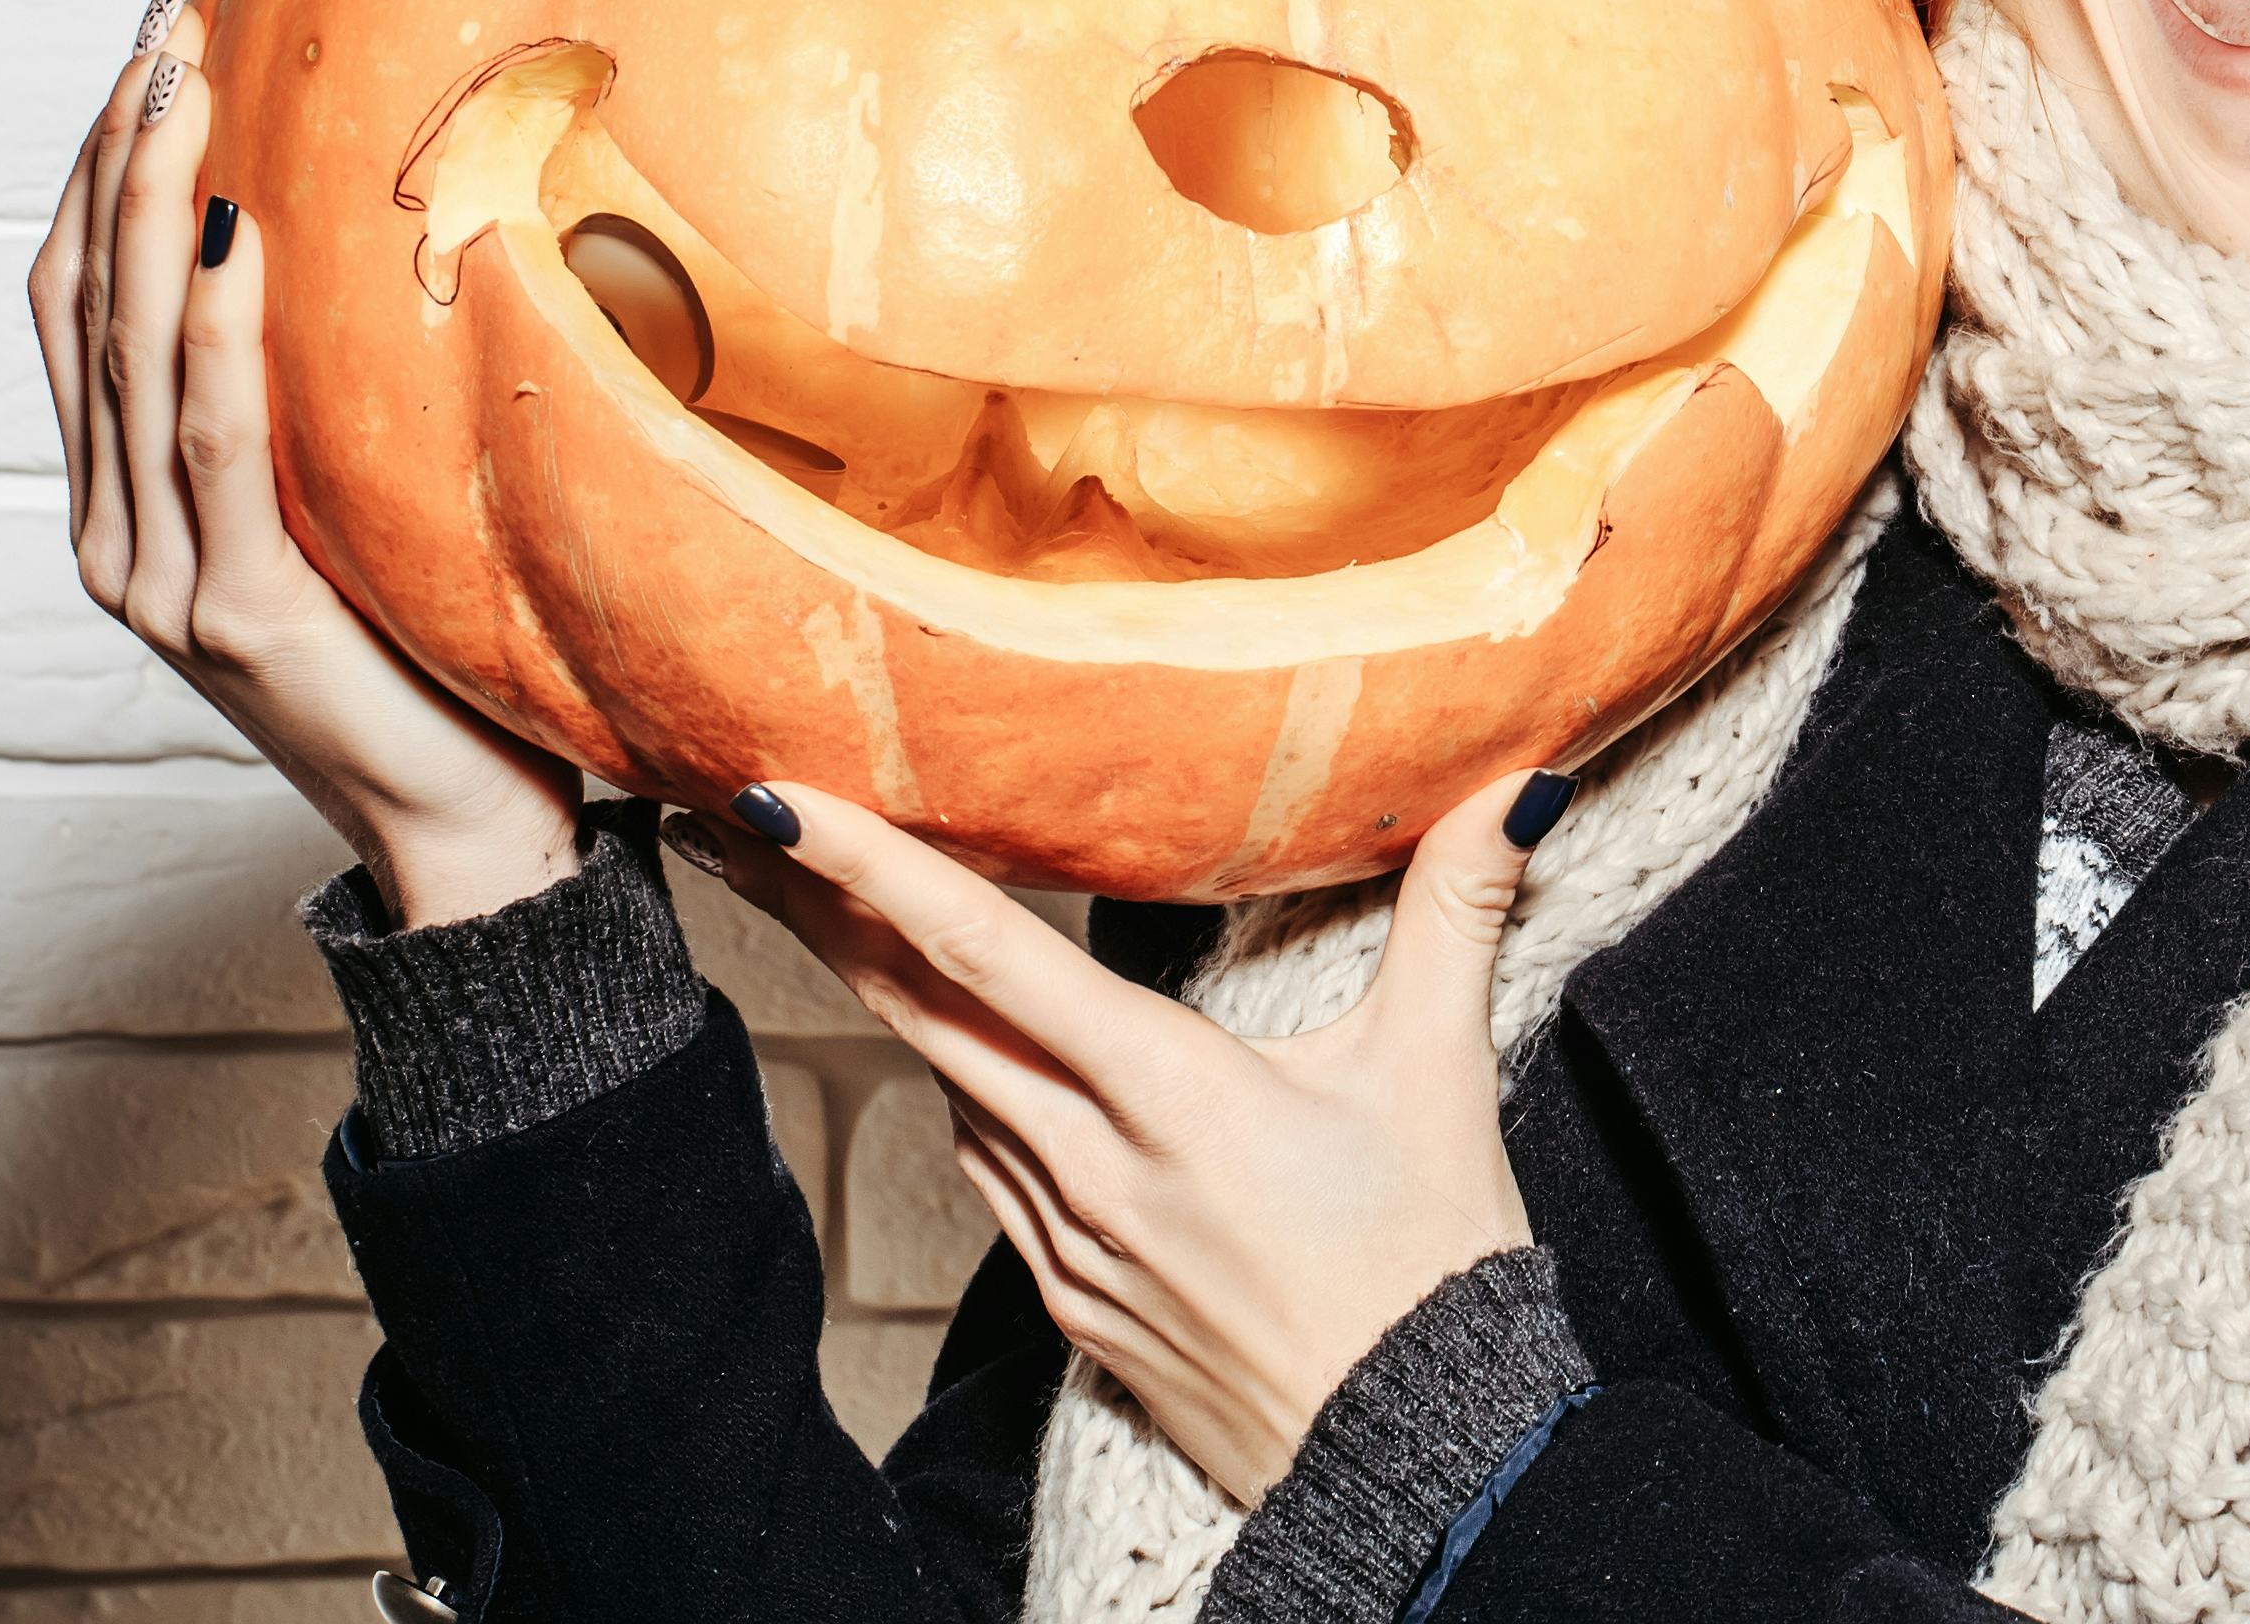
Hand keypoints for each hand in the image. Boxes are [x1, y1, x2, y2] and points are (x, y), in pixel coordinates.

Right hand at [29, 0, 584, 928]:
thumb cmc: (422, 655)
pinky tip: (236, 236)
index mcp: (120, 507)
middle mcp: (114, 539)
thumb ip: (294, 409)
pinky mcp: (231, 613)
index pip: (74, 308)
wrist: (465, 828)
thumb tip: (331, 239)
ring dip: (151, 202)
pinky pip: (210, 445)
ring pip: (128, 355)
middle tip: (160, 27)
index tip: (143, 53)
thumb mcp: (335, 505)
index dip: (93, 174)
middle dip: (113, 154)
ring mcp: (158, 580)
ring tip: (178, 83)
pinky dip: (214, 332)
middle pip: (84, 308)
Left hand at [681, 771, 1551, 1502]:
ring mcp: (1069, 1243)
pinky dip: (964, 1096)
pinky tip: (963, 1058)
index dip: (869, 867)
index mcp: (1166, 1096)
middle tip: (735, 815)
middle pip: (918, 1010)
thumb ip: (1457, 914)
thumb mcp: (1443, 1076)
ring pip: (946, 1088)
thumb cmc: (1435, 1270)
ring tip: (825, 906)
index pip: (981, 952)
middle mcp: (1091, 1167)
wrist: (1423, 1467)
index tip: (774, 798)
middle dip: (819, 907)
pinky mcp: (1072, 1302)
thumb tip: (1514, 784)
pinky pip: (989, 1173)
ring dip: (883, 996)